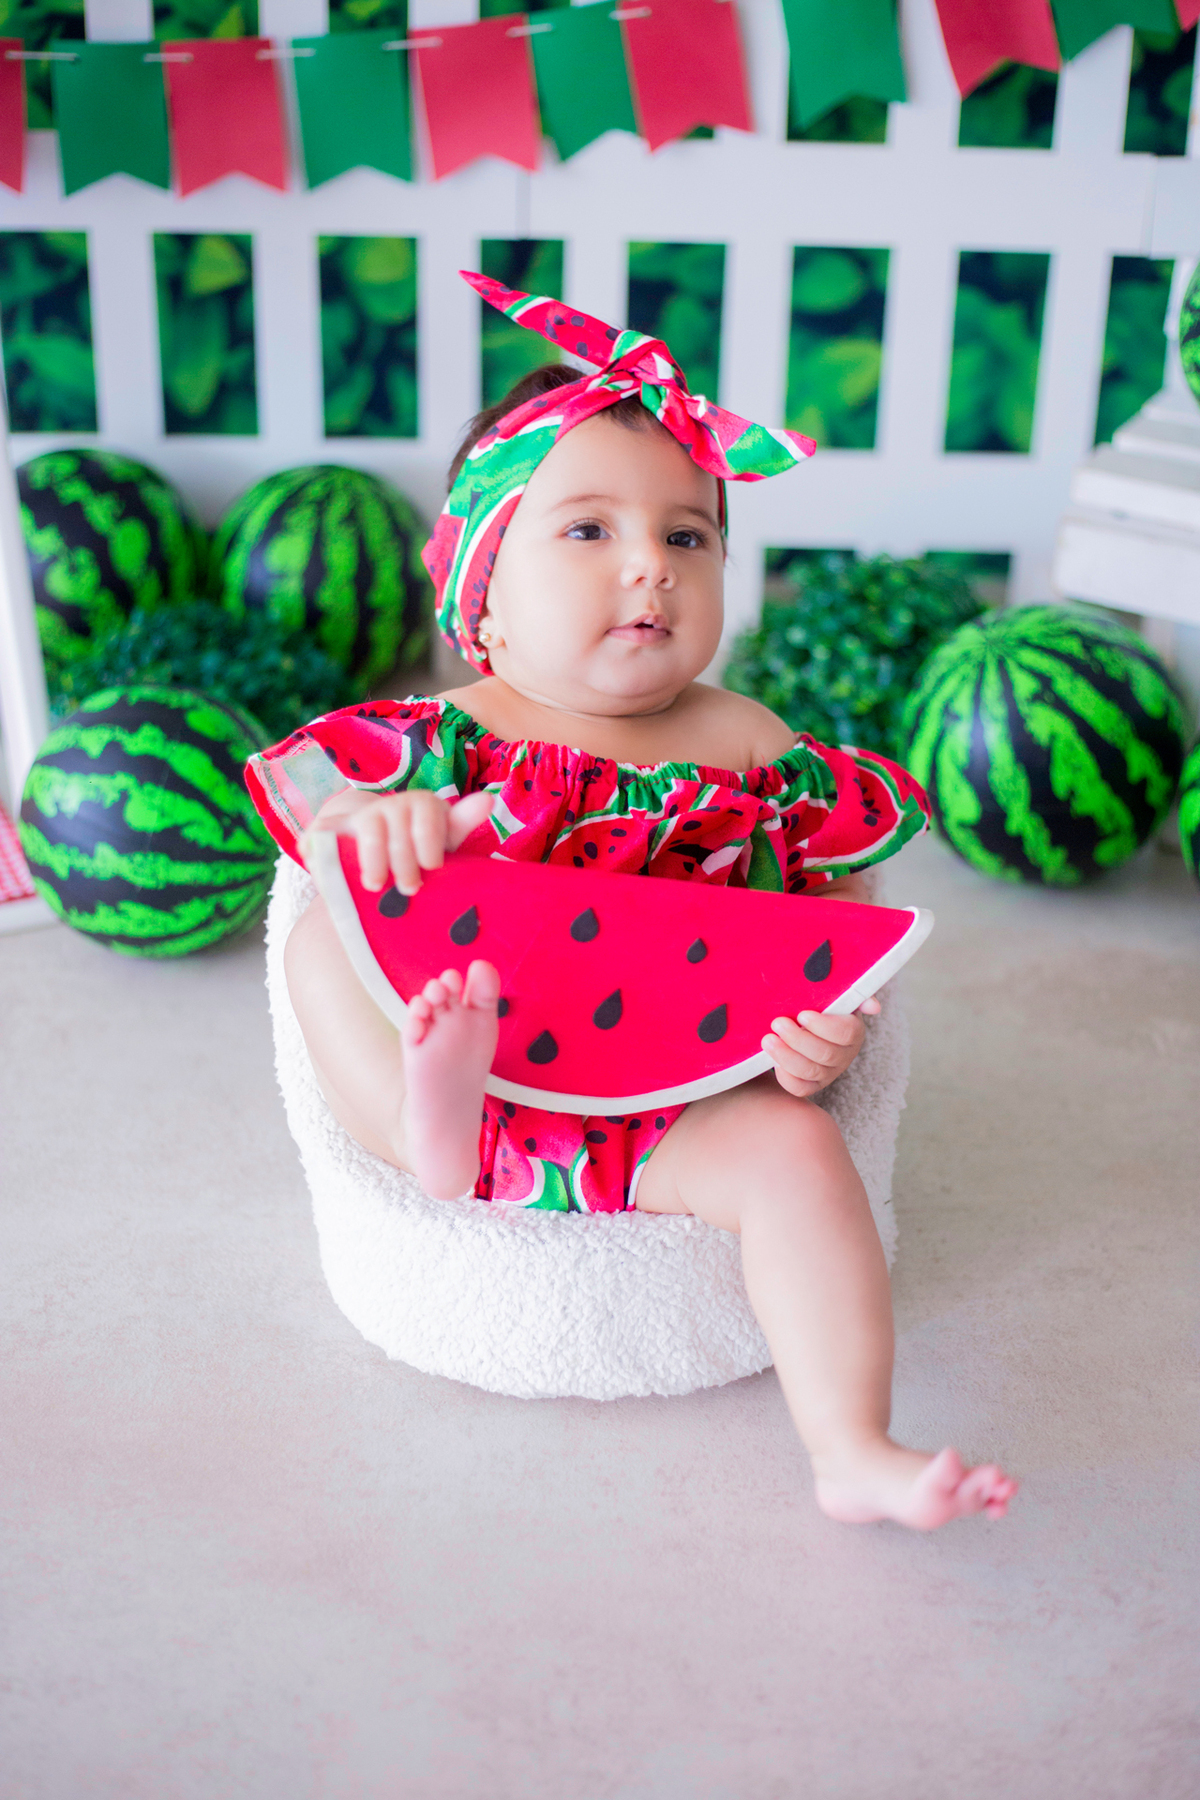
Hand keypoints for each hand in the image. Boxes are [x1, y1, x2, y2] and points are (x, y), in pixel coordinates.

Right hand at [306, 788, 494, 893]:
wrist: (370, 842)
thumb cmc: (417, 846)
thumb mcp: (444, 838)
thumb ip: (462, 823)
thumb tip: (487, 801)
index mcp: (422, 804)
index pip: (427, 815)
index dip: (429, 842)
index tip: (433, 866)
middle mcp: (391, 805)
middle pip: (399, 831)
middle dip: (404, 863)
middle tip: (409, 889)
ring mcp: (359, 816)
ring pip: (368, 833)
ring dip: (373, 862)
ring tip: (375, 886)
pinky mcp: (329, 830)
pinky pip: (326, 837)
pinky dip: (327, 853)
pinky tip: (331, 869)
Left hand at [762, 995, 880, 1097]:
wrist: (799, 1022)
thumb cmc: (819, 1006)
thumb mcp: (835, 995)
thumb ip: (853, 994)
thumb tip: (874, 1007)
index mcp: (853, 1032)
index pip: (846, 1033)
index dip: (823, 1026)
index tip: (802, 1014)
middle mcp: (844, 1056)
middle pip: (826, 1054)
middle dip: (798, 1039)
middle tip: (777, 1023)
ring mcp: (828, 1073)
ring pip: (811, 1072)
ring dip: (786, 1056)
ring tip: (768, 1039)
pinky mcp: (812, 1086)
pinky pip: (800, 1088)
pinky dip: (785, 1076)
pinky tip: (772, 1059)